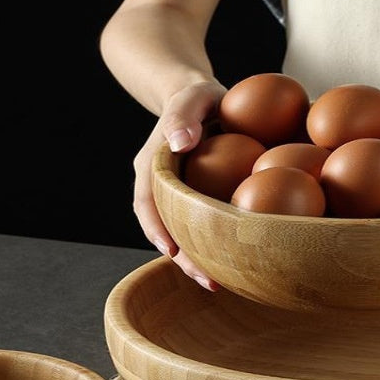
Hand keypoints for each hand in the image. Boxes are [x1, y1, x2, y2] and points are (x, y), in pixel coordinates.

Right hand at [133, 80, 225, 289]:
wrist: (201, 99)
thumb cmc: (199, 94)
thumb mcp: (194, 93)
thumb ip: (184, 114)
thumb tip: (180, 141)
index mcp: (153, 164)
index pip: (147, 201)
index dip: (157, 228)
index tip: (173, 252)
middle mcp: (160, 185)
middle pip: (163, 227)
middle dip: (182, 258)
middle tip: (208, 282)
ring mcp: (176, 195)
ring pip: (180, 233)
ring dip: (195, 260)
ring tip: (219, 285)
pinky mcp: (194, 201)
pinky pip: (197, 227)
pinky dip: (209, 246)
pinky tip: (232, 263)